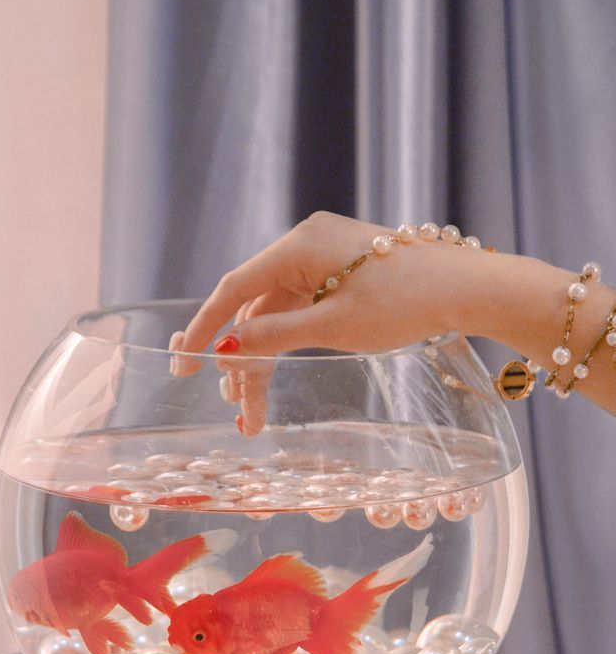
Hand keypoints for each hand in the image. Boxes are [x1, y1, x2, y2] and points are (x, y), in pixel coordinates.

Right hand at [172, 212, 501, 434]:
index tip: (183, 363)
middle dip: (241, 359)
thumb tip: (227, 350)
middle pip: (255, 306)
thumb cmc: (406, 303)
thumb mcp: (334, 326)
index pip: (234, 288)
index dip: (204, 327)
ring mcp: (327, 257)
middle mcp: (307, 244)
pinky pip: (302, 307)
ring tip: (253, 409)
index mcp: (299, 244)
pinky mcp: (346, 272)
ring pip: (277, 312)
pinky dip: (288, 341)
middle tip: (235, 408)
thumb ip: (275, 336)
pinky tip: (277, 371)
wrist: (470, 288)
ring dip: (264, 357)